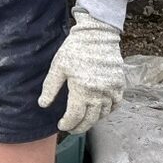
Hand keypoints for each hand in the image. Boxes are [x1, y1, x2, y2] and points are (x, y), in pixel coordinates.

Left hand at [38, 11, 123, 133]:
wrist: (98, 34)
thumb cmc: (75, 48)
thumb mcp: (58, 67)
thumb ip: (50, 87)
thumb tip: (43, 105)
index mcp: (82, 90)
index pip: (75, 116)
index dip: (68, 124)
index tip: (61, 125)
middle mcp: (99, 93)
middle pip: (90, 119)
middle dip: (79, 127)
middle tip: (72, 129)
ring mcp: (111, 90)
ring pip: (103, 114)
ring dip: (93, 120)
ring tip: (84, 120)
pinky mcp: (120, 84)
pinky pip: (116, 104)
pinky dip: (108, 111)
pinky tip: (99, 110)